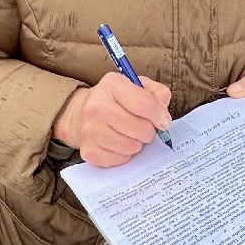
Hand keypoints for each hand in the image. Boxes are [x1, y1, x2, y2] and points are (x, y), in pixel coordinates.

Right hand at [52, 73, 171, 167]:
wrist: (81, 114)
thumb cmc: (116, 100)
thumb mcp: (137, 87)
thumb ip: (157, 93)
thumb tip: (163, 114)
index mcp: (111, 84)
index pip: (144, 104)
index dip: (160, 115)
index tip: (163, 121)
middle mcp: (96, 106)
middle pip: (140, 128)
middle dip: (148, 131)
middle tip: (143, 128)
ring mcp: (90, 130)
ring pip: (131, 147)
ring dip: (137, 144)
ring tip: (130, 135)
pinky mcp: (88, 151)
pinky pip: (120, 159)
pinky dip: (125, 155)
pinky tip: (118, 144)